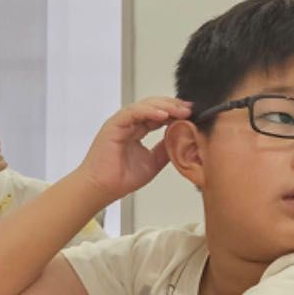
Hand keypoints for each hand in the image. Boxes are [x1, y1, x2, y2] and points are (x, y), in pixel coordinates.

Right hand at [76, 97, 193, 200]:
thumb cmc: (119, 179)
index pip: (157, 115)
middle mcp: (128, 125)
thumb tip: (181, 139)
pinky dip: (148, 111)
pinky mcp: (113, 125)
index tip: (191, 115)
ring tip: (180, 111)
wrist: (102, 188)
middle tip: (189, 110)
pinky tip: (163, 115)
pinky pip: (132, 112)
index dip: (175, 113)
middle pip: (153, 106)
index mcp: (135, 131)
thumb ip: (165, 149)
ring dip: (164, 106)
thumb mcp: (153, 162)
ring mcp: (120, 123)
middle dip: (173, 106)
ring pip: (144, 105)